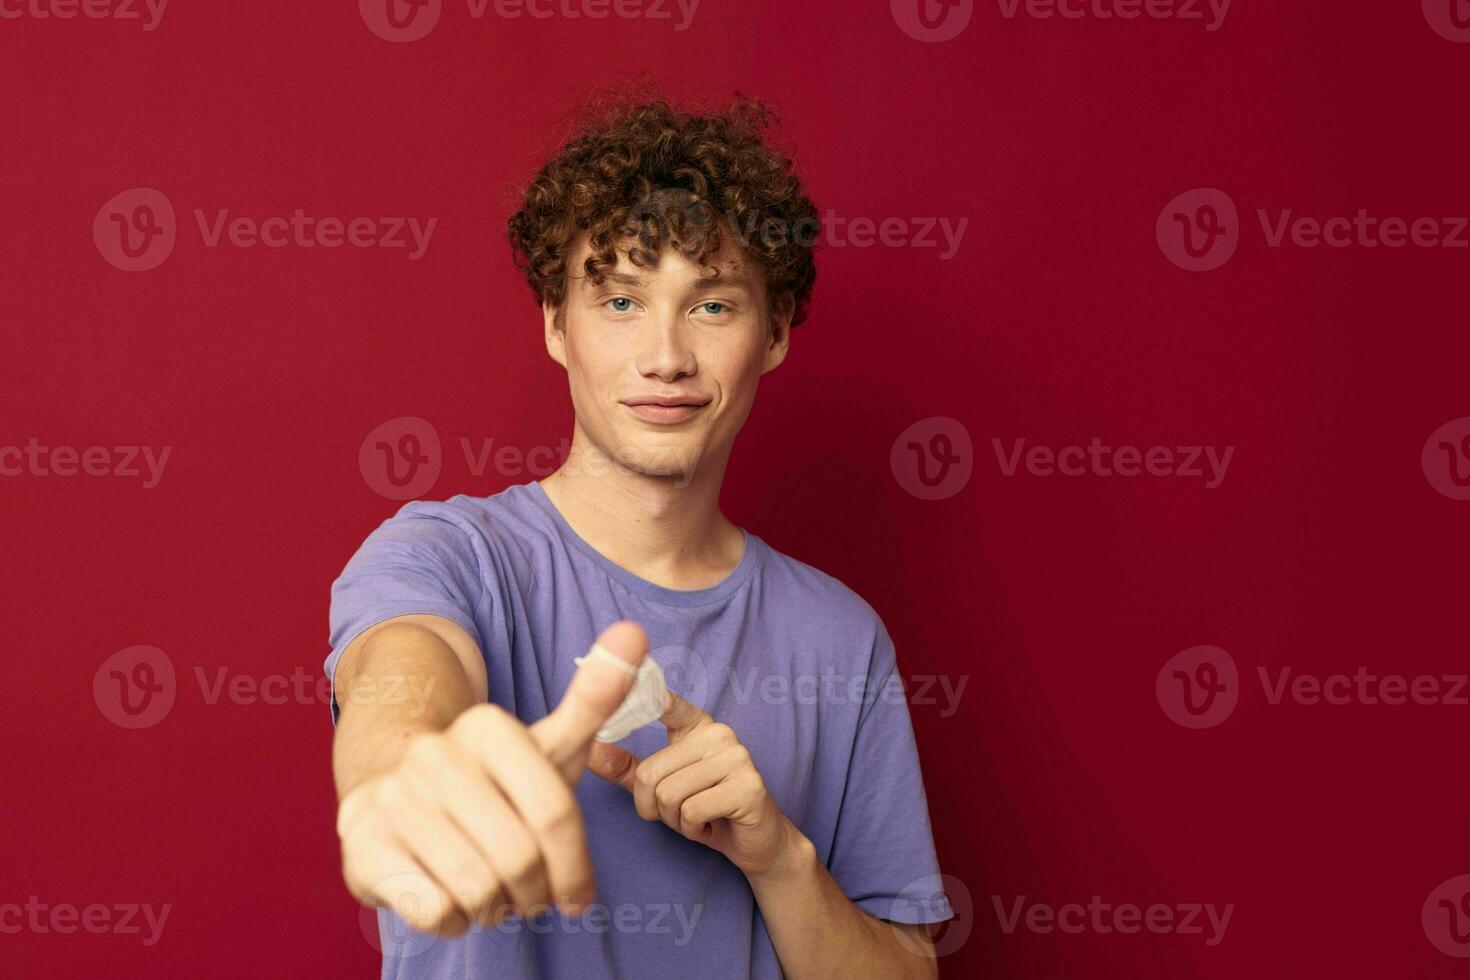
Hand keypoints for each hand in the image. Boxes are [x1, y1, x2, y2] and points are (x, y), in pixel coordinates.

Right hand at [335, 621, 648, 937]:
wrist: (389, 791)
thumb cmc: (490, 780)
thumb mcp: (547, 743)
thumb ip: (595, 696)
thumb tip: (635, 630)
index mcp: (487, 726)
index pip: (556, 811)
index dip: (575, 866)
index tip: (578, 893)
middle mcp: (434, 754)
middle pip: (519, 856)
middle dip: (535, 892)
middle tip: (530, 895)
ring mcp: (392, 798)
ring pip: (479, 888)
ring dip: (496, 908)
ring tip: (492, 894)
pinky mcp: (362, 845)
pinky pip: (434, 909)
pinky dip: (453, 919)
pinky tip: (449, 898)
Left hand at [587, 691, 800, 877]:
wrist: (756, 842)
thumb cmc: (705, 811)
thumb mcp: (662, 788)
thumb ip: (627, 769)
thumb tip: (589, 750)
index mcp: (697, 726)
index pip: (667, 704)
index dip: (649, 696)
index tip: (633, 672)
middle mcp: (719, 733)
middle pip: (651, 771)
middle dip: (653, 806)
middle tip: (679, 812)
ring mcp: (737, 757)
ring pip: (669, 794)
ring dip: (674, 820)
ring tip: (697, 817)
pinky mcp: (748, 786)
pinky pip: (691, 810)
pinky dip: (692, 829)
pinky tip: (711, 825)